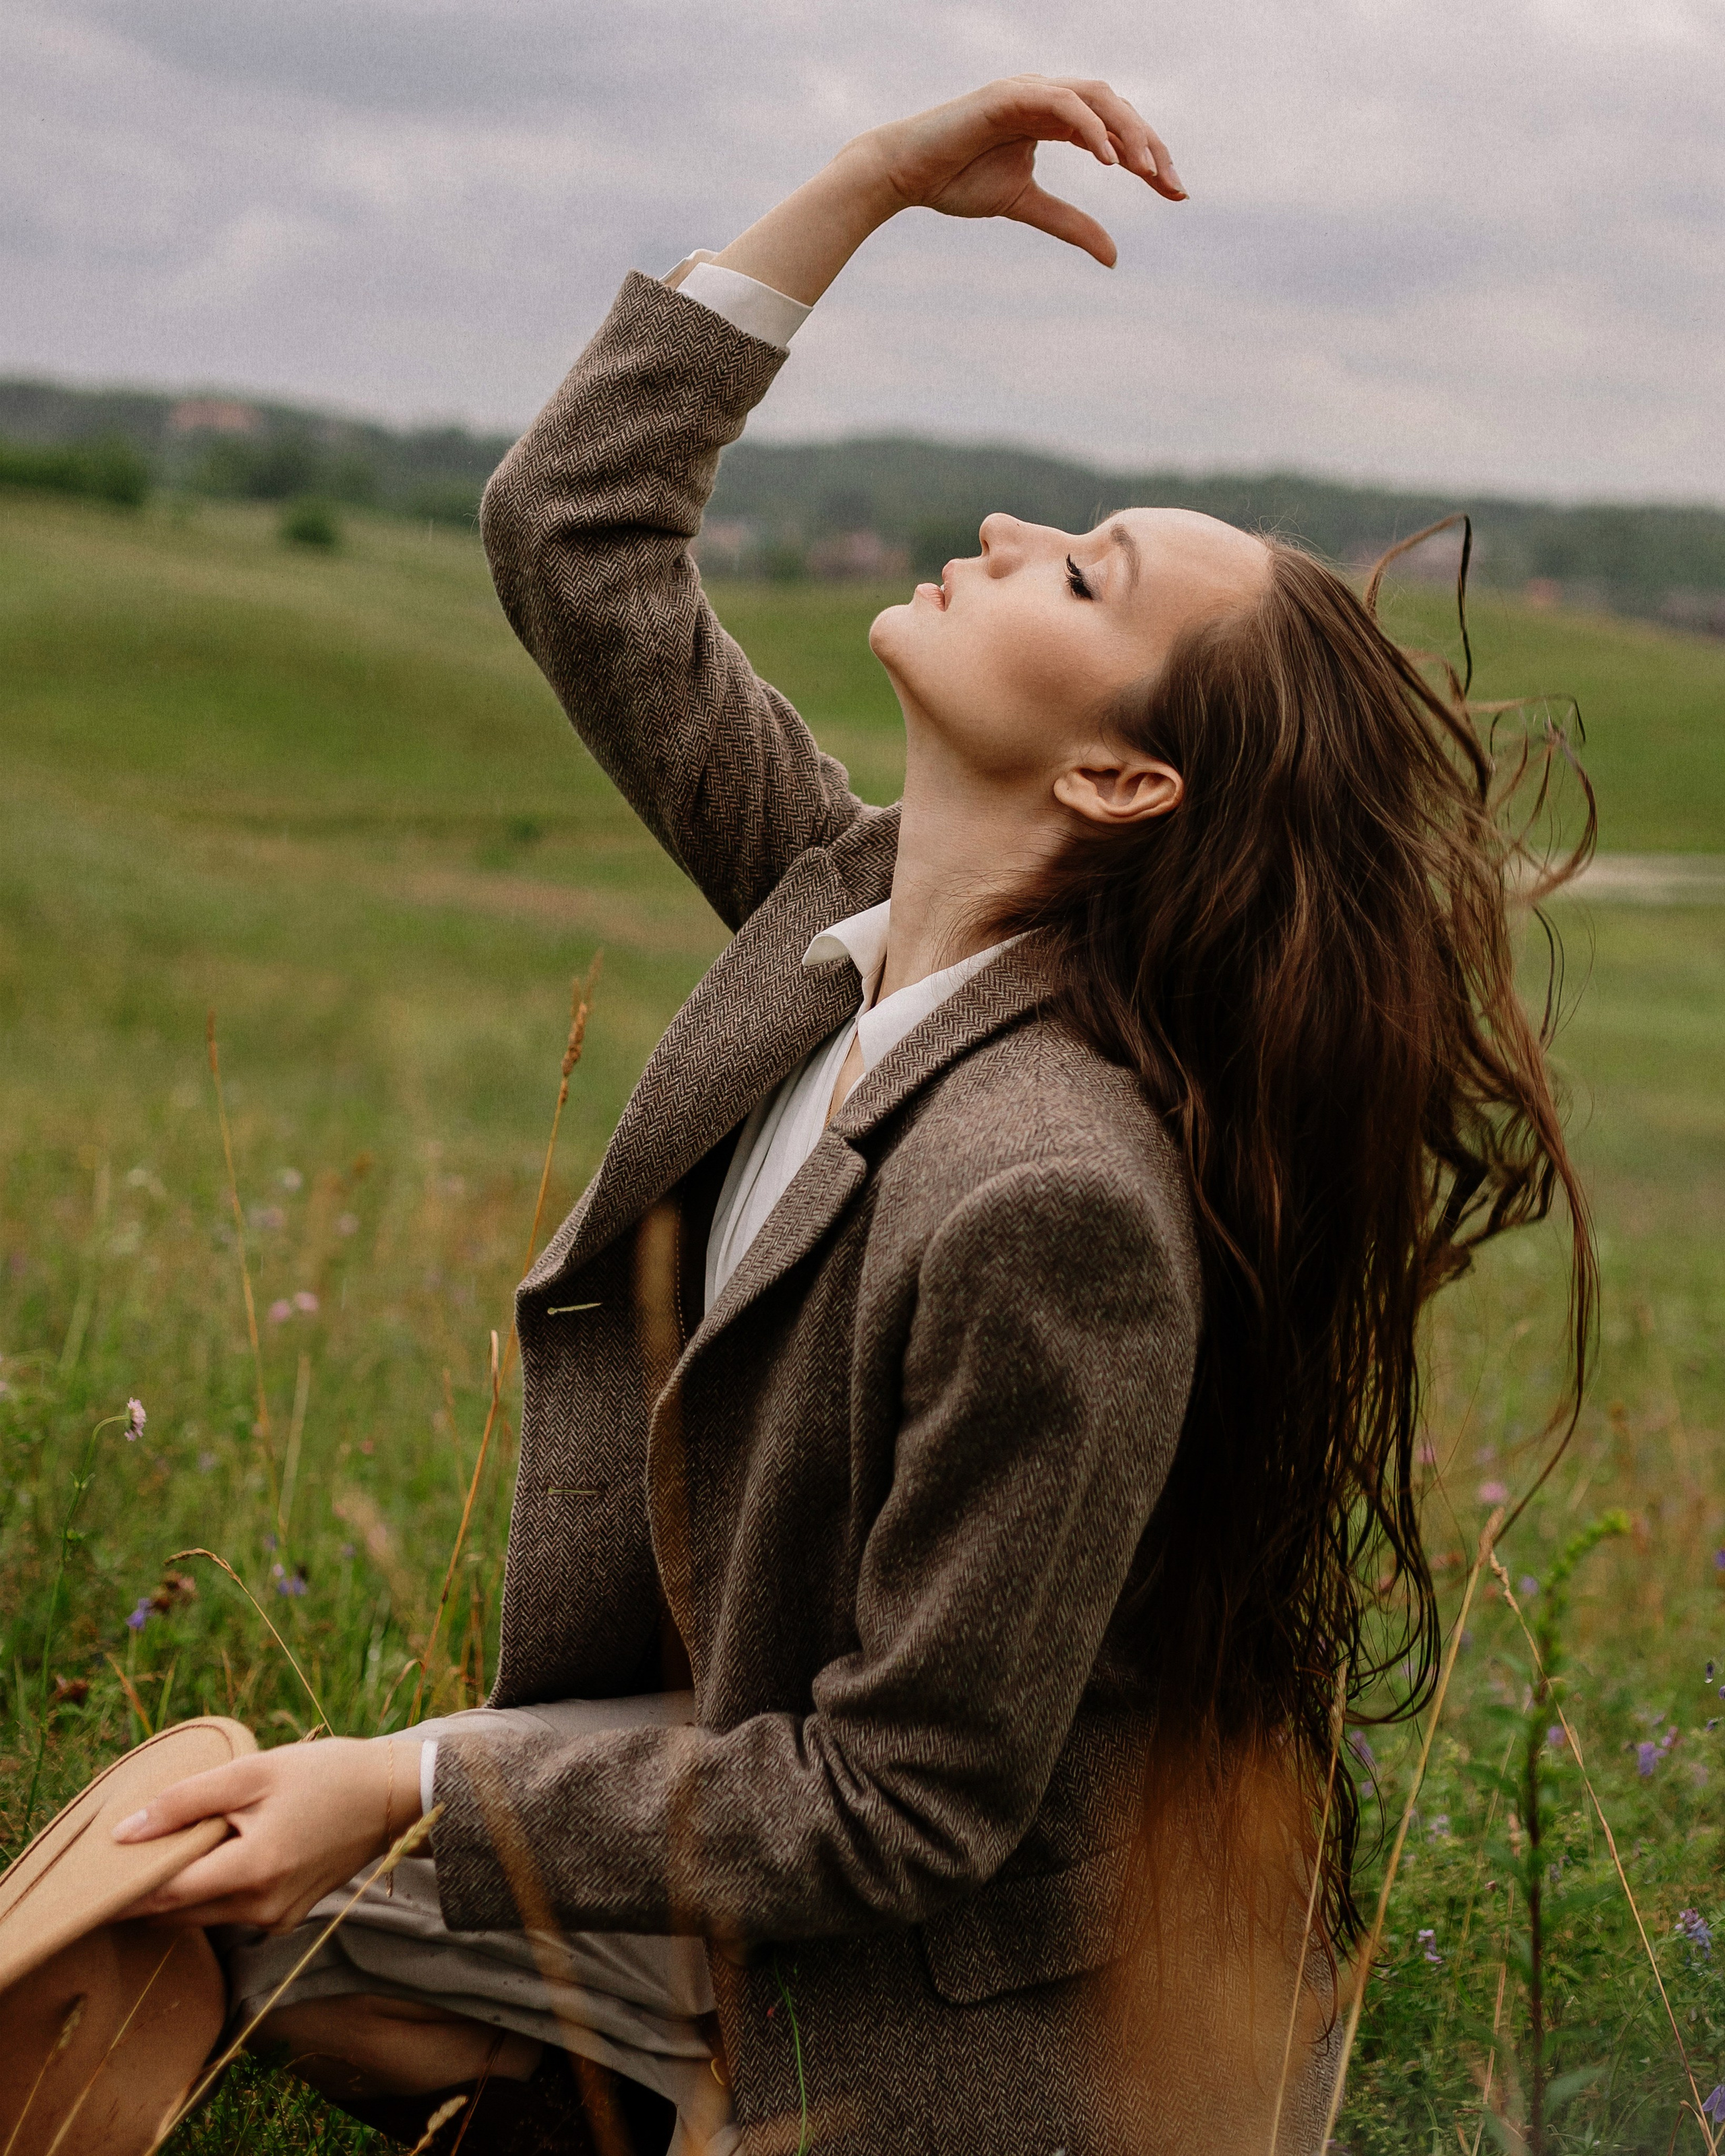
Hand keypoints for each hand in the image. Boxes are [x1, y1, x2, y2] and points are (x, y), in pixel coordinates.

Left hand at [112, 1736, 416, 1931]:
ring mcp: (276, 1918)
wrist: (391, 1794)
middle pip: (179, 1913)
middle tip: (111, 1868)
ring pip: (203, 1917)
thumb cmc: (324, 1774)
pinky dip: (209, 1893)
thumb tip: (124, 1833)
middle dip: (143, 1895)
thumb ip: (186, 1801)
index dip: (121, 1892)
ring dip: (176, 1894)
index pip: (164, 1895)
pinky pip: (231, 1913)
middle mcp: (261, 1908)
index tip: (87, 1884)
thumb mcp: (253, 1772)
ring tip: (154, 1858)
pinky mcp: (288, 1916)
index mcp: (252, 1870)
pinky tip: (207, 1859)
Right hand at [867, 75, 1185, 266]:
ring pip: (1097, 98)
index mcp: (1053, 119)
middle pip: (1116, 108)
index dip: (1148, 158)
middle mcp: (1047, 97)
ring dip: (1127, 132)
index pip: (1114, 131)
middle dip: (1149, 145)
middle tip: (1173, 186)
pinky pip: (1061, 103)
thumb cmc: (958, 183)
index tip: (1175, 192)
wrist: (908, 174)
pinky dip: (1089, 127)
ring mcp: (1029, 90)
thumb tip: (1114, 256)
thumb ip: (1071, 224)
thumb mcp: (1026, 206)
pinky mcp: (1010, 94)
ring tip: (1147, 171)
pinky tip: (1109, 160)